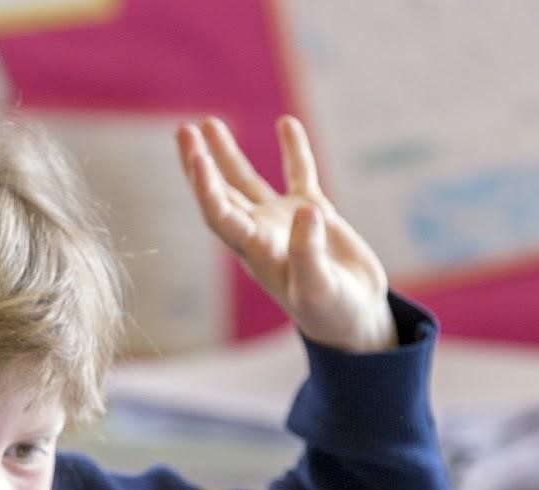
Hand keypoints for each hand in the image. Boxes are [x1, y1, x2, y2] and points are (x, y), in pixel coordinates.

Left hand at [177, 115, 396, 353]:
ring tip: (208, 123)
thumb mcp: (318, 289)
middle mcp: (261, 232)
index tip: (197, 158)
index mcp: (256, 251)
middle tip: (184, 130)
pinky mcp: (313, 213)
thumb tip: (304, 211)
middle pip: (221, 193)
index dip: (206, 187)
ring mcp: (284, 220)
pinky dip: (294, 149)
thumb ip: (308, 253)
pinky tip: (286, 122)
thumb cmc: (331, 312)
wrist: (354, 318)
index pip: (221, 215)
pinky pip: (299, 174)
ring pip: (248, 181)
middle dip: (200, 163)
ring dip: (227, 154)